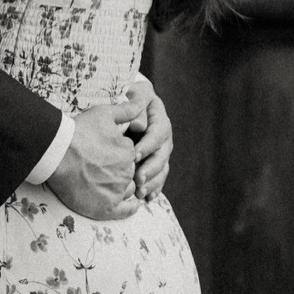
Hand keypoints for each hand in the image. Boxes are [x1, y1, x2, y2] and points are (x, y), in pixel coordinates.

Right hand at [46, 102, 141, 221]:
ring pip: (128, 190)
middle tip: (102, 166)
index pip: (133, 156)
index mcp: (130, 152)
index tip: (107, 153)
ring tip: (106, 182)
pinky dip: (129, 207)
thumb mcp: (104, 113)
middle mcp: (127, 173)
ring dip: (122, 187)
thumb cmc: (78, 131)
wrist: (56, 153)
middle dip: (122, 171)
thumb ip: (127, 110)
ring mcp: (117, 191)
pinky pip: (126, 210)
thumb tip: (143, 100)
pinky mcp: (105, 208)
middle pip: (131, 173)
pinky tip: (129, 203)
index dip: (121, 154)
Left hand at [123, 76, 171, 198]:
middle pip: (161, 156)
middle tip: (137, 179)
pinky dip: (154, 189)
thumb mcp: (133, 95)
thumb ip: (136, 105)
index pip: (157, 135)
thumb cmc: (129, 100)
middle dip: (150, 169)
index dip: (147, 146)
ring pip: (161, 170)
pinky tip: (147, 198)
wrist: (131, 105)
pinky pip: (158, 178)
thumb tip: (140, 126)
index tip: (134, 155)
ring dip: (152, 183)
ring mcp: (162, 153)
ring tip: (140, 193)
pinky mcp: (156, 164)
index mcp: (160, 122)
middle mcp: (164, 139)